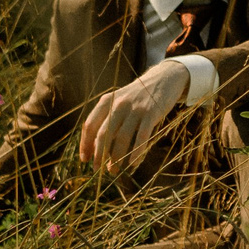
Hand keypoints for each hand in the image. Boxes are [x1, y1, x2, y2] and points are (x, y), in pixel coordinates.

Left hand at [78, 59, 190, 173]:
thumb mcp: (119, 101)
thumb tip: (97, 148)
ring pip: (122, 138)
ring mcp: (135, 108)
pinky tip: (133, 164)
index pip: (90, 125)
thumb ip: (108, 119)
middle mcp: (119, 104)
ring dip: (116, 158)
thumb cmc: (138, 96)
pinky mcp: (151, 113)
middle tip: (97, 169)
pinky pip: (142, 138)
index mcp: (107, 101)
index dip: (85, 144)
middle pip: (104, 134)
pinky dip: (136, 153)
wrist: (164, 78)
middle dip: (99, 155)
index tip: (84, 159)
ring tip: (114, 170)